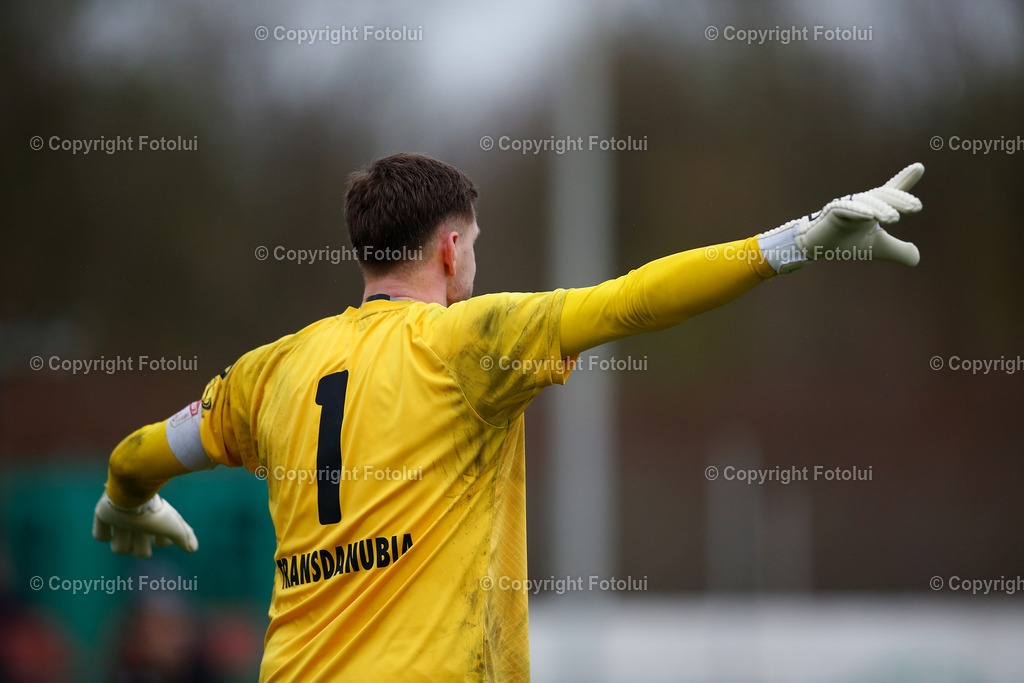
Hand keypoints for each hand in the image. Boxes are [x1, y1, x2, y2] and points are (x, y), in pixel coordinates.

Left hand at [93, 491, 197, 557]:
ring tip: (126, 526)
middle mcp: (138, 523)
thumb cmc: (154, 509)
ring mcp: (120, 521)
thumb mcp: (173, 524)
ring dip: (123, 539)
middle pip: (139, 552)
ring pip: (119, 548)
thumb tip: (193, 549)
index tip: (161, 530)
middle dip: (140, 543)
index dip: (161, 540)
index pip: (161, 542)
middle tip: (140, 529)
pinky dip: (104, 533)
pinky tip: (111, 524)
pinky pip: (100, 536)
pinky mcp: (103, 516)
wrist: (131, 493)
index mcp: (156, 522)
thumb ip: (184, 537)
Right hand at [757, 163, 924, 272]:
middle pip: (884, 195)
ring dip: (882, 209)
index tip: (919, 166)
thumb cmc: (846, 244)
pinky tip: (871, 216)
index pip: (892, 192)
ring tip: (894, 218)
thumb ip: (898, 250)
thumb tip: (916, 257)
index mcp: (874, 208)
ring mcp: (848, 205)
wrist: (818, 248)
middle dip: (900, 199)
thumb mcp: (877, 248)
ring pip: (868, 202)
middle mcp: (863, 202)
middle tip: (916, 207)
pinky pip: (848, 208)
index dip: (906, 179)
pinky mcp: (833, 211)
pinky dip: (860, 211)